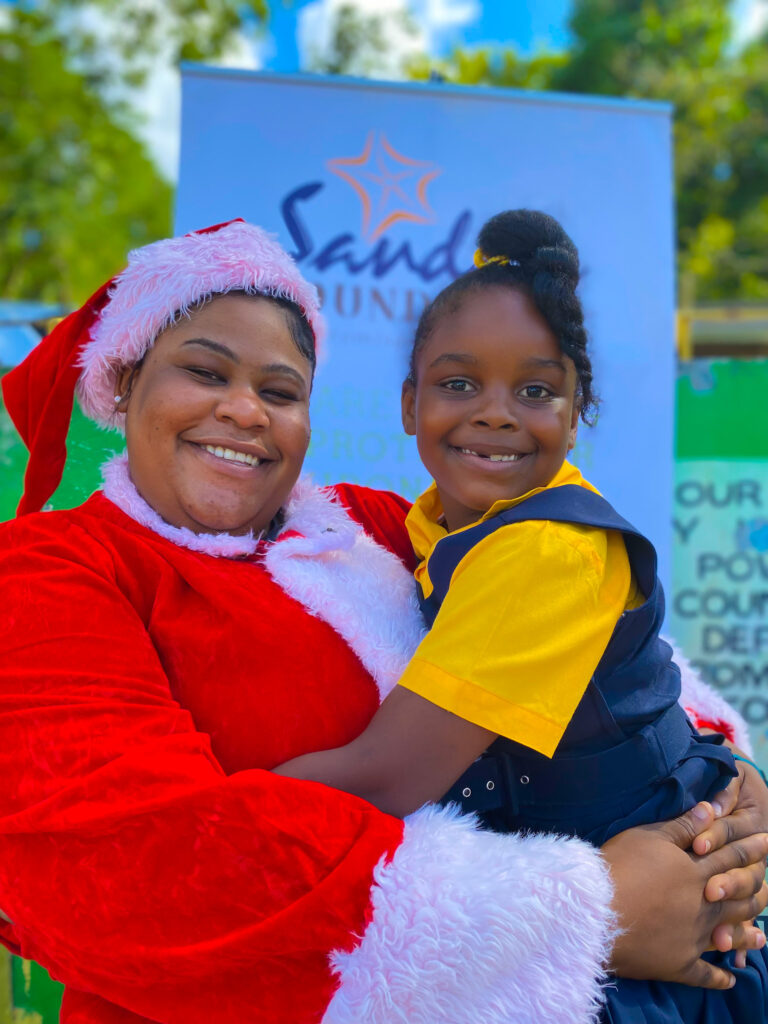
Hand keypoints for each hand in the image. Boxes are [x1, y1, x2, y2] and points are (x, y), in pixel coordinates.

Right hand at [603, 800, 767, 988]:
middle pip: (737, 896)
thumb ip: (682, 827)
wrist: (597, 910)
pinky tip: (730, 978)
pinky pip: (705, 974)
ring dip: (747, 934)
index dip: (750, 849)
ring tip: (762, 935)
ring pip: (730, 934)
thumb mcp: (648, 837)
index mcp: (695, 872)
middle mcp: (703, 905)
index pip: (730, 857)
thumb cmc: (620, 867)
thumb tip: (711, 809)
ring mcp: (694, 937)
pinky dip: (719, 977)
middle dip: (756, 889)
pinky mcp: (679, 964)